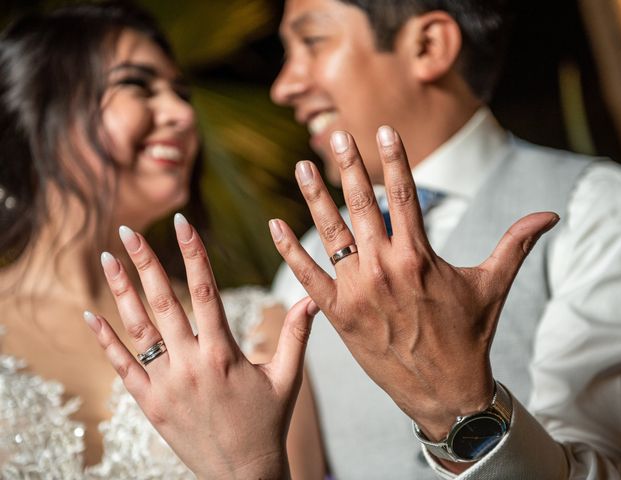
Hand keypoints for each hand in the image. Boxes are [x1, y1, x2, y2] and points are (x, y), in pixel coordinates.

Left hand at [85, 214, 317, 479]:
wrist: (242, 475)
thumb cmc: (268, 423)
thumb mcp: (287, 378)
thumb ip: (296, 335)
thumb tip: (313, 300)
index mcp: (223, 353)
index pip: (205, 291)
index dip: (193, 253)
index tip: (181, 223)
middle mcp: (190, 364)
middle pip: (163, 302)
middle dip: (145, 262)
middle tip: (128, 230)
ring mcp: (166, 384)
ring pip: (138, 329)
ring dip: (121, 292)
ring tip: (106, 259)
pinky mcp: (150, 404)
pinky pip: (122, 367)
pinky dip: (105, 340)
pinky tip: (90, 315)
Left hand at [269, 126, 558, 441]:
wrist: (444, 392)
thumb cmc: (469, 335)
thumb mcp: (492, 286)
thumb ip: (515, 244)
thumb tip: (550, 215)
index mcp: (419, 256)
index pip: (403, 195)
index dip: (393, 159)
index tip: (382, 131)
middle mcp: (384, 267)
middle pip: (361, 205)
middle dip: (348, 167)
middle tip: (337, 135)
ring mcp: (357, 290)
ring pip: (330, 234)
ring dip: (314, 198)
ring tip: (301, 167)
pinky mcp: (338, 314)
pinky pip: (307, 276)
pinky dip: (289, 251)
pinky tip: (273, 225)